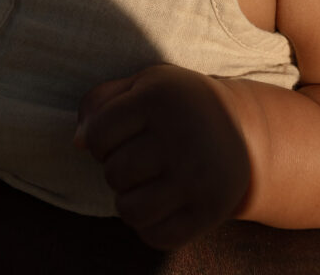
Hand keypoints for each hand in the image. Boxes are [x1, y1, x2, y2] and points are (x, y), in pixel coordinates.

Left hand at [76, 64, 249, 249]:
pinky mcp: (210, 211)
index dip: (98, 138)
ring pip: (130, 211)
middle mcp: (180, 137)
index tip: (118, 133)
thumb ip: (100, 102)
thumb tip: (77, 143)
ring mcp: (197, 178)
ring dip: (129, 200)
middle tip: (139, 157)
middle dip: (117, 167)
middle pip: (114, 173)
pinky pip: (156, 236)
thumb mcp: (142, 84)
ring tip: (144, 182)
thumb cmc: (177, 104)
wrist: (242, 129)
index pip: (97, 134)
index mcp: (159, 98)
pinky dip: (149, 225)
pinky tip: (160, 202)